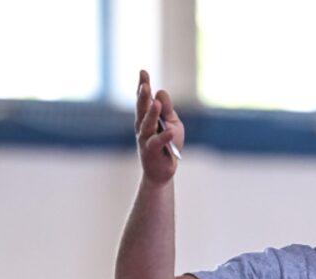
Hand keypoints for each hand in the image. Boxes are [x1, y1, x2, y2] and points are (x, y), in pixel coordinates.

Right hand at [135, 70, 183, 184]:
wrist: (163, 170)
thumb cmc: (168, 145)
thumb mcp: (173, 124)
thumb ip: (168, 109)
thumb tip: (160, 92)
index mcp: (146, 118)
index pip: (143, 99)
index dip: (142, 86)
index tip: (143, 72)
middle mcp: (142, 127)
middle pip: (141, 110)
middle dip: (142, 97)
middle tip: (144, 85)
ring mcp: (144, 140)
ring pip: (147, 125)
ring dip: (151, 114)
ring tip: (156, 104)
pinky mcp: (151, 152)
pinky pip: (157, 143)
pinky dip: (164, 137)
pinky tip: (169, 130)